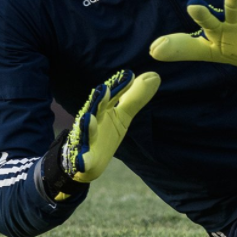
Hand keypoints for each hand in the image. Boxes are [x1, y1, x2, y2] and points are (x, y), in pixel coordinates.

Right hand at [62, 70, 159, 184]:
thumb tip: (155, 76)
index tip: (128, 75)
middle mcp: (92, 121)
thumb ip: (135, 99)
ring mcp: (86, 139)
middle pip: (95, 110)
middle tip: (103, 89)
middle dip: (98, 100)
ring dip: (87, 126)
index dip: (119, 86)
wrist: (88, 162)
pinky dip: (82, 160)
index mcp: (103, 110)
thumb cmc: (105, 134)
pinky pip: (82, 160)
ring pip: (85, 132)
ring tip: (88, 118)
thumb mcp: (123, 117)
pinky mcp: (83, 159)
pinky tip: (82, 161)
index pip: (111, 95)